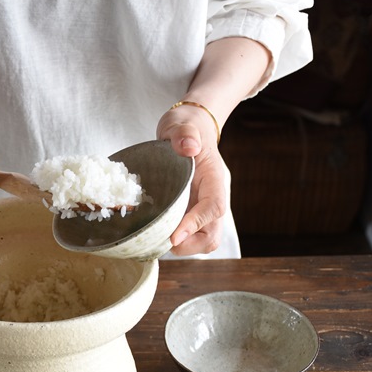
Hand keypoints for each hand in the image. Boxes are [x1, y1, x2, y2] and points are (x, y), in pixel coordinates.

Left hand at [156, 104, 228, 255]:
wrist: (188, 131)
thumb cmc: (185, 128)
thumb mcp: (181, 124)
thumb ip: (184, 133)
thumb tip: (188, 148)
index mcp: (216, 178)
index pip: (214, 207)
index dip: (196, 224)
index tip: (174, 237)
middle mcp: (215, 196)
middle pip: (214, 233)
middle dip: (190, 244)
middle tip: (162, 242)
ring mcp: (205, 206)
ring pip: (205, 239)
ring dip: (184, 247)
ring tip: (157, 239)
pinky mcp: (194, 212)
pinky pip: (192, 236)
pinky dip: (177, 241)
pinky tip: (156, 234)